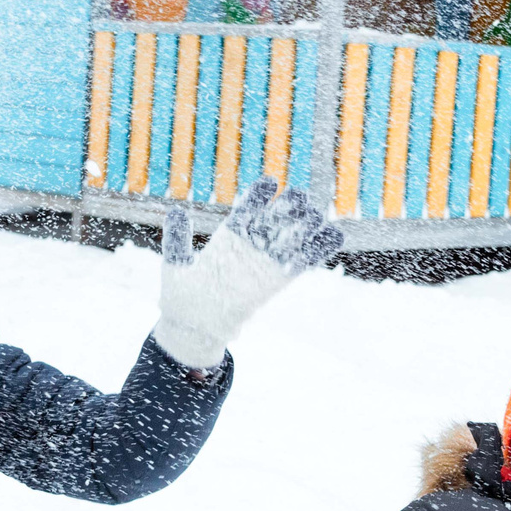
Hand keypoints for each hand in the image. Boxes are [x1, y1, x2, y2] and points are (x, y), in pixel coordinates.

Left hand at [151, 176, 342, 370]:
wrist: (195, 327)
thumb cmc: (181, 297)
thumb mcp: (175, 264)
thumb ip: (177, 239)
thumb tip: (176, 211)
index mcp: (229, 236)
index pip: (248, 209)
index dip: (260, 196)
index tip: (271, 183)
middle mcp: (251, 245)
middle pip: (276, 218)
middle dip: (289, 207)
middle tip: (298, 198)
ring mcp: (267, 262)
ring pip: (293, 236)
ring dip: (307, 224)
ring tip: (314, 214)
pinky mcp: (279, 280)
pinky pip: (303, 261)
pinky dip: (320, 248)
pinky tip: (335, 234)